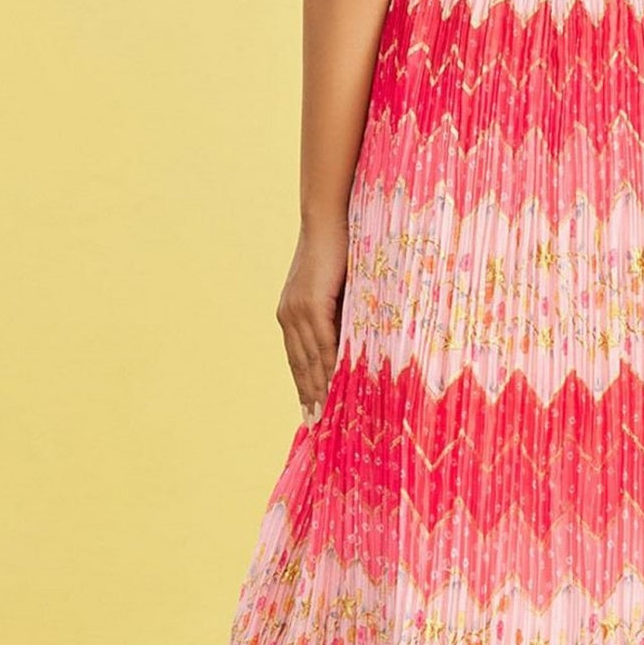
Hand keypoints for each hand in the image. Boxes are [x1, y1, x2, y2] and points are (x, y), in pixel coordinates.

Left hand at [278, 220, 348, 421]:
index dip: (304, 386)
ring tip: (328, 414)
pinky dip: (330, 366)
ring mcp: (297, 310)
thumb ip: (340, 314)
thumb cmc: (340, 250)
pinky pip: (322, 343)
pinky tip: (337, 385)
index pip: (298, 359)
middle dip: (309, 396)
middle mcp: (289, 316)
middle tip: (318, 425)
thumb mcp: (337, 290)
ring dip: (319, 388)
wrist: (329, 219)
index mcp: (290, 314)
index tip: (311, 411)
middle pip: (300, 365)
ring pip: (310, 359)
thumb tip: (354, 339)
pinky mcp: (311, 303)